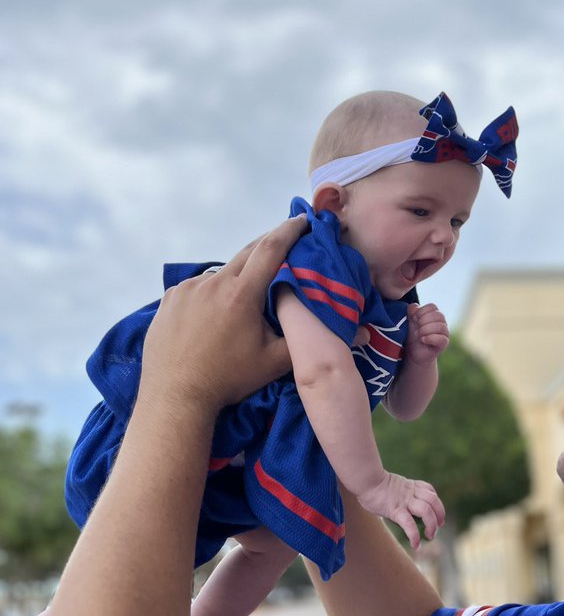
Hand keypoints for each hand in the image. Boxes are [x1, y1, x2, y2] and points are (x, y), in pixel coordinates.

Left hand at [140, 216, 308, 413]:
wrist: (175, 396)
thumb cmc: (228, 379)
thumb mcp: (274, 362)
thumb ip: (303, 339)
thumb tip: (341, 329)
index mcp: (242, 293)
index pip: (271, 249)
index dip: (289, 230)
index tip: (302, 219)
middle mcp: (214, 282)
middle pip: (247, 253)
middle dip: (268, 246)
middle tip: (284, 245)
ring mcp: (188, 288)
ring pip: (222, 273)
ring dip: (238, 277)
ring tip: (244, 299)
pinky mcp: (170, 299)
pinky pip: (198, 288)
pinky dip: (212, 293)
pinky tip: (213, 315)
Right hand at [356, 472, 444, 547]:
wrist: (365, 480)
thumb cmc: (371, 485)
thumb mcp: (390, 486)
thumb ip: (397, 493)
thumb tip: (394, 505)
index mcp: (410, 485)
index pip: (429, 490)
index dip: (436, 502)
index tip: (437, 512)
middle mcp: (410, 492)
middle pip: (433, 500)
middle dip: (440, 514)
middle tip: (439, 525)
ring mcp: (404, 501)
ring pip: (426, 511)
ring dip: (432, 525)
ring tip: (430, 536)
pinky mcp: (395, 510)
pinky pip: (409, 524)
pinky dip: (414, 536)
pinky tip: (415, 545)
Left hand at [404, 302, 449, 365]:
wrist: (414, 352)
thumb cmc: (413, 335)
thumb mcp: (410, 322)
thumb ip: (411, 312)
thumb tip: (414, 306)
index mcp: (434, 314)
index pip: (432, 306)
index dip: (421, 311)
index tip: (414, 318)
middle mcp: (442, 322)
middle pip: (438, 315)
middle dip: (424, 321)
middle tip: (416, 328)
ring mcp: (444, 333)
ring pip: (441, 326)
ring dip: (426, 330)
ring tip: (418, 334)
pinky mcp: (444, 344)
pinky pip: (442, 339)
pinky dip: (430, 338)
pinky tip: (422, 340)